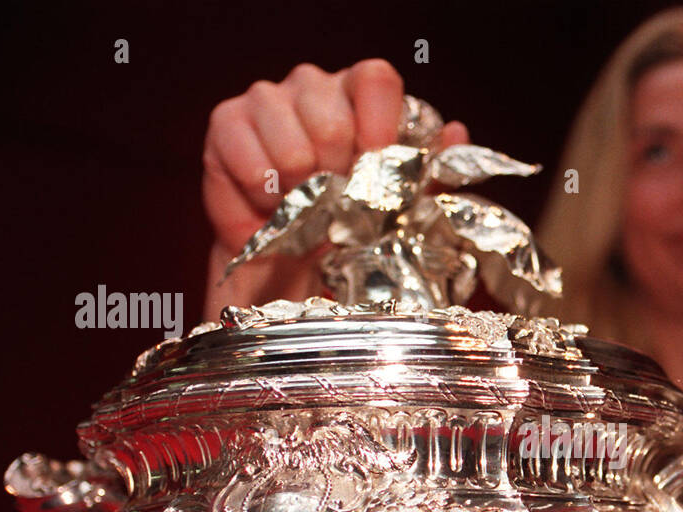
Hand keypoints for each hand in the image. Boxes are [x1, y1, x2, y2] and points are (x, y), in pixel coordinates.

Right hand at [202, 58, 469, 254]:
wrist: (288, 261)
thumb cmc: (344, 226)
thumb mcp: (397, 206)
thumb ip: (429, 170)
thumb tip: (456, 133)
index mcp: (359, 94)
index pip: (376, 78)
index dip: (380, 125)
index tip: (378, 168)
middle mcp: (313, 87)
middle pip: (331, 114)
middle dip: (338, 176)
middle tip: (337, 203)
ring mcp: (266, 100)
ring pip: (290, 142)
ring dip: (300, 192)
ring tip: (305, 209)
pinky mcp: (226, 123)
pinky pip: (249, 158)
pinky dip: (263, 195)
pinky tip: (271, 207)